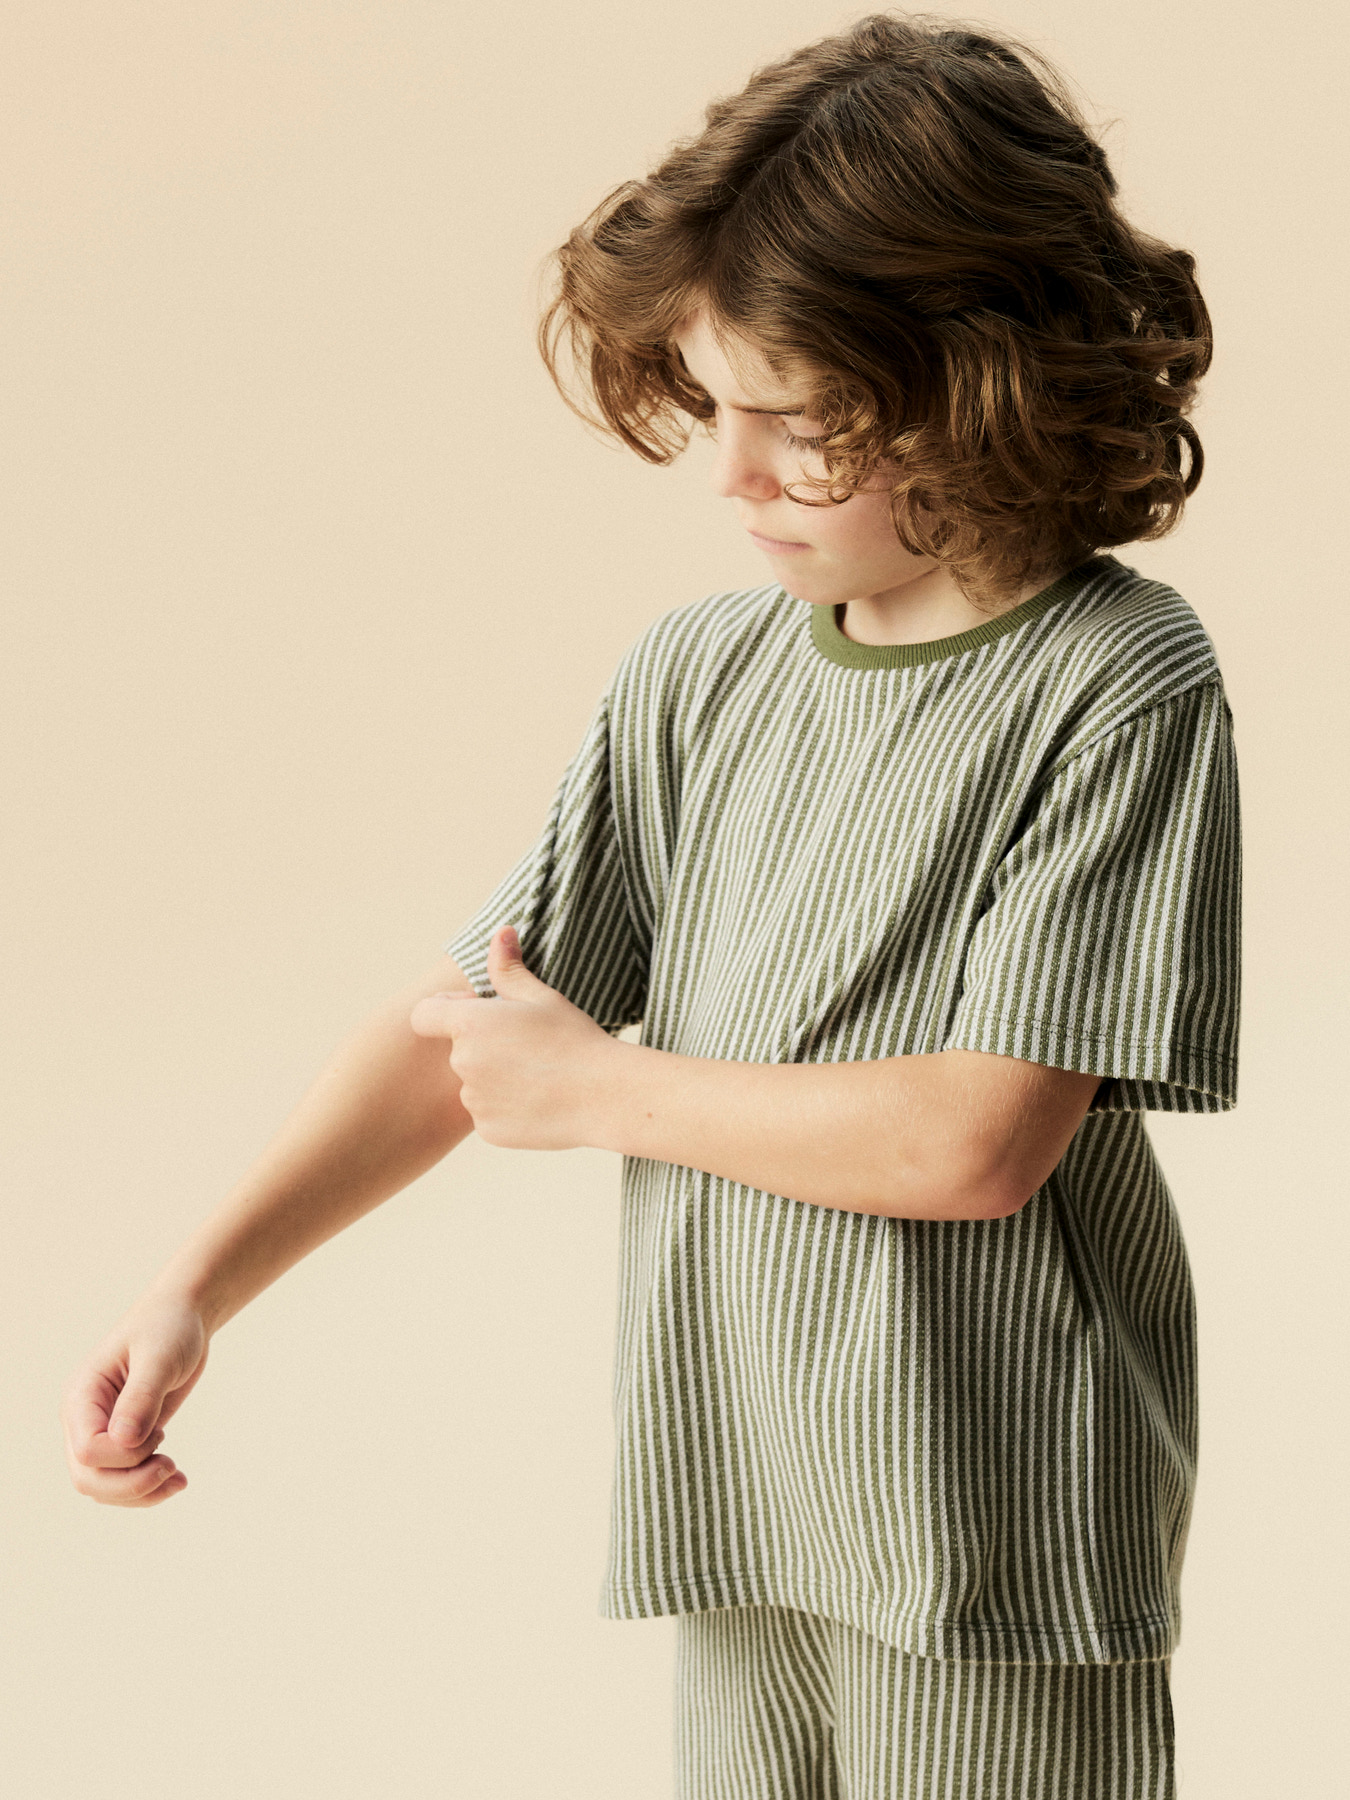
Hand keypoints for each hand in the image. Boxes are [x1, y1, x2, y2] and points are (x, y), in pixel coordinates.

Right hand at [62, 1291, 209, 1506]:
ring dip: (140, 1493)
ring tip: (179, 1478)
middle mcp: (83, 1418)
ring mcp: (101, 1432)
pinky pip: (122, 1479)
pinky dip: (147, 1487)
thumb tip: (124, 1442)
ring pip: (102, 1487)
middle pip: (88, 1478)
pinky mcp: (123, 1439)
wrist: (182, 1317)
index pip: (87, 1450)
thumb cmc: (169, 1327)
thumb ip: (141, 1397)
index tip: (161, 1433)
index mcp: (82, 1395)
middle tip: (173, 1468)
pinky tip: (176, 1478)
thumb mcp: (160, 1357)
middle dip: (131, 1485)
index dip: (125, 1456)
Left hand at [408, 927, 619, 1149]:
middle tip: (528, 1046)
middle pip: (458, 1050)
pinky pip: (488, 1114)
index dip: (447, 1011)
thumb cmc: (575, 1039)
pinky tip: (540, 1100)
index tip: (482, 1014)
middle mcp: (462, 1064)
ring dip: (495, 1078)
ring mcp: (474, 1101)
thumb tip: (500, 933)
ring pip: (474, 1084)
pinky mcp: (488, 1131)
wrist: (605, 1097)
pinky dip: (507, 1108)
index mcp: (469, 1025)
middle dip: (483, 1046)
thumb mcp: (542, 997)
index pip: (425, 1015)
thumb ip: (509, 967)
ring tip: (539, 1075)